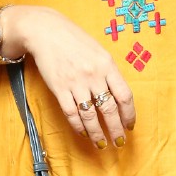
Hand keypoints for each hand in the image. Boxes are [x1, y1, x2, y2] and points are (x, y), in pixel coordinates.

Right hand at [10, 5, 135, 149]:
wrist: (46, 31)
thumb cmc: (74, 41)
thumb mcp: (99, 52)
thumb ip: (109, 73)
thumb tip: (119, 99)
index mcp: (107, 65)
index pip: (125, 96)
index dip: (129, 114)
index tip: (130, 126)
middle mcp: (94, 75)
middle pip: (110, 110)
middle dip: (116, 130)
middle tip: (119, 143)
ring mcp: (76, 83)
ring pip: (90, 116)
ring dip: (97, 133)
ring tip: (102, 144)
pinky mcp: (59, 88)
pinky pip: (71, 113)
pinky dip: (78, 126)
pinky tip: (83, 133)